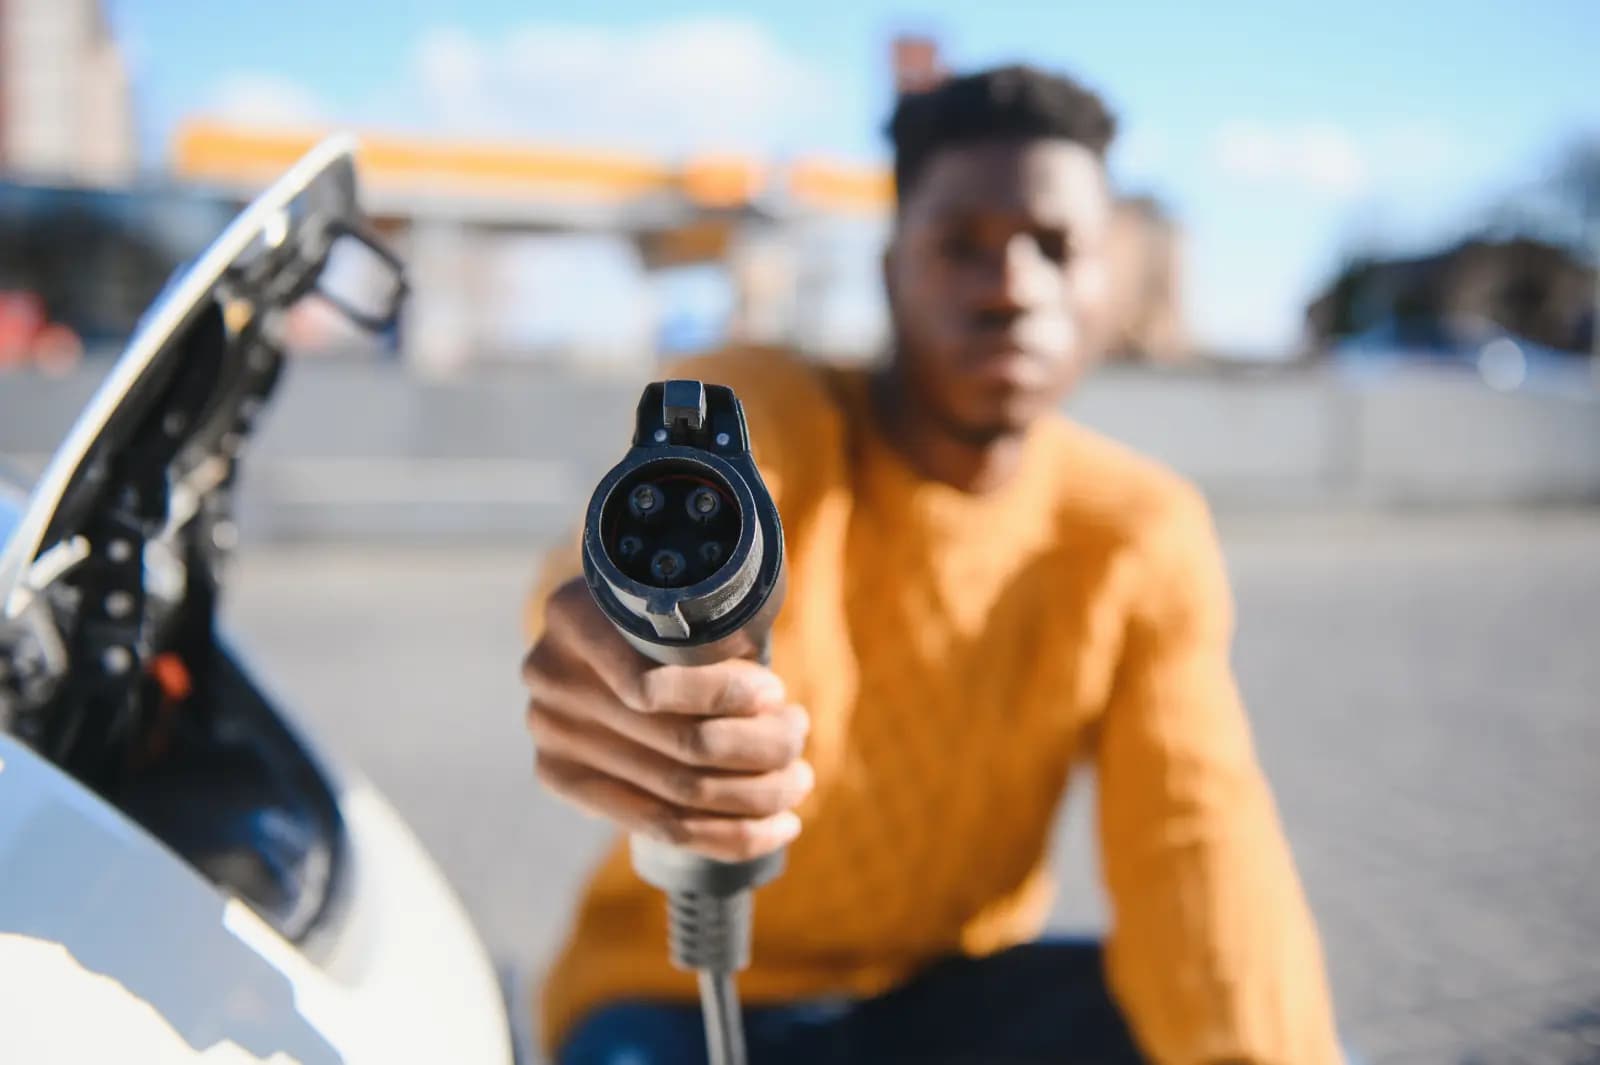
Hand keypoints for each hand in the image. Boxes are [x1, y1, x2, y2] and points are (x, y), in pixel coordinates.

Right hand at [524, 578, 811, 861]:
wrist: (596, 639)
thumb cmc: (656, 610)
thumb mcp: (674, 598)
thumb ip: (709, 627)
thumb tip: (766, 699)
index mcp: (572, 618)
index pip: (652, 687)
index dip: (723, 695)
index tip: (774, 691)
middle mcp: (550, 676)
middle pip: (675, 741)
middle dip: (758, 745)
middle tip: (798, 732)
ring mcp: (550, 735)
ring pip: (676, 790)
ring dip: (756, 792)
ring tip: (798, 778)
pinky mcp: (563, 780)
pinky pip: (658, 826)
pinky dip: (730, 834)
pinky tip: (778, 827)